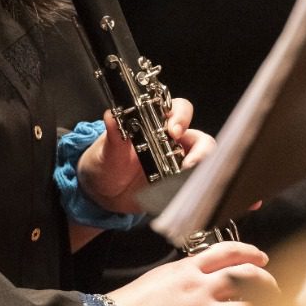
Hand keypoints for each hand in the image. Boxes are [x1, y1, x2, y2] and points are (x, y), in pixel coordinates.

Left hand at [77, 98, 215, 215]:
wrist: (102, 192)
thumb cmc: (105, 162)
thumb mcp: (107, 150)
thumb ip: (113, 136)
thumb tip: (111, 116)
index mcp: (156, 124)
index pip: (178, 110)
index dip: (181, 118)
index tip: (173, 132)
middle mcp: (172, 142)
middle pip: (199, 138)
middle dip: (201, 150)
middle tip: (188, 164)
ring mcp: (177, 164)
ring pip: (203, 163)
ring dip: (201, 171)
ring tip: (186, 181)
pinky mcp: (176, 186)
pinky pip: (192, 186)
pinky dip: (192, 190)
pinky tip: (180, 195)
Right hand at [108, 241, 277, 305]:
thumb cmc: (136, 301)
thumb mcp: (164, 275)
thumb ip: (188, 272)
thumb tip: (208, 273)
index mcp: (188, 268)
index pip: (226, 251)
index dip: (249, 252)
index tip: (261, 256)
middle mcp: (198, 288)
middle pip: (242, 276)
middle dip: (263, 280)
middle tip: (272, 285)